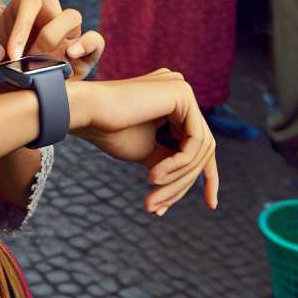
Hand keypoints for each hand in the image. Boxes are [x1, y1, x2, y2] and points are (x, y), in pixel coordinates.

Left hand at [0, 0, 104, 98]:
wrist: (11, 101)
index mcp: (21, 14)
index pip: (28, 2)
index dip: (22, 24)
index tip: (10, 55)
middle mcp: (46, 20)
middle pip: (52, 4)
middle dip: (41, 32)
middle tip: (29, 61)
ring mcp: (66, 37)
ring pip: (74, 16)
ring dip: (60, 36)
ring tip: (47, 63)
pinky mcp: (83, 56)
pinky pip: (96, 40)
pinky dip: (88, 44)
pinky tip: (71, 56)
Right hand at [71, 73, 219, 214]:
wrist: (86, 112)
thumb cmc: (109, 130)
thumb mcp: (148, 150)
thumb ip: (171, 158)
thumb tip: (188, 177)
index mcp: (174, 100)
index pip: (199, 142)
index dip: (208, 176)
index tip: (211, 205)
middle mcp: (182, 90)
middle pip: (202, 147)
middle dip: (184, 183)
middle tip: (157, 209)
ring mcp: (183, 89)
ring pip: (200, 148)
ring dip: (177, 180)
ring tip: (151, 198)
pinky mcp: (182, 94)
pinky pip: (194, 141)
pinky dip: (177, 165)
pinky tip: (154, 177)